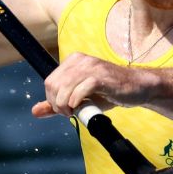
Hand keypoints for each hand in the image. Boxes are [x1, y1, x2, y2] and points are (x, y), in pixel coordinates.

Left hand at [33, 52, 157, 117]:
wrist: (138, 88)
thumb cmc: (109, 92)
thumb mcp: (80, 98)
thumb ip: (57, 104)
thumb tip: (34, 111)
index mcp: (73, 61)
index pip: (50, 81)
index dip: (52, 99)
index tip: (64, 110)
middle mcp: (81, 60)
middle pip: (54, 85)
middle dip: (58, 104)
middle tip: (69, 113)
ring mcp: (92, 67)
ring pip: (65, 88)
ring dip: (66, 105)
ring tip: (75, 112)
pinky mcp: (102, 76)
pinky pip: (80, 90)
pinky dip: (77, 102)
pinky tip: (82, 107)